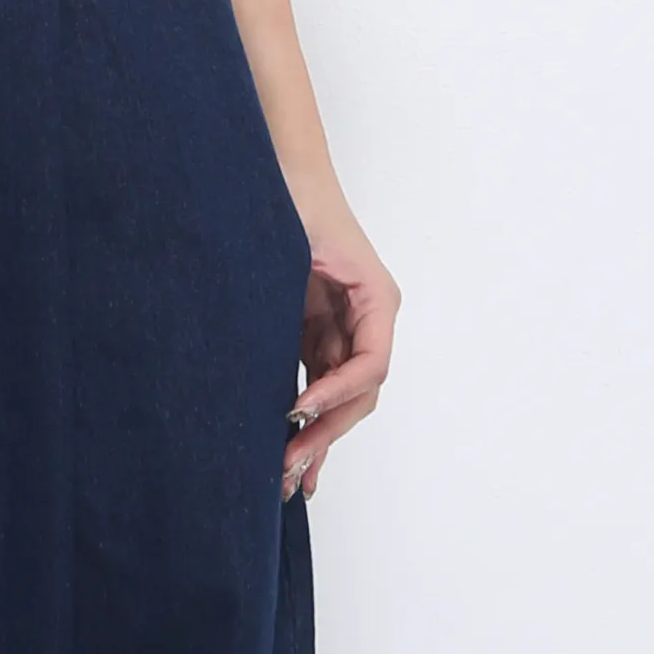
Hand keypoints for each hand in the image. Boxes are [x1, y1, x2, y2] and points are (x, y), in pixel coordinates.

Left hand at [283, 209, 397, 501]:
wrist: (278, 171)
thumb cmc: (293, 201)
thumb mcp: (297, 250)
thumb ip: (299, 305)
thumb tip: (287, 370)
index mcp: (376, 301)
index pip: (369, 365)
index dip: (337, 394)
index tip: (298, 410)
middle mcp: (366, 321)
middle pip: (357, 394)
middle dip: (324, 434)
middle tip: (288, 469)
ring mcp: (341, 329)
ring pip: (338, 398)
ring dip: (317, 439)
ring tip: (289, 481)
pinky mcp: (314, 332)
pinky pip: (316, 384)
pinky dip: (306, 419)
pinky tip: (292, 454)